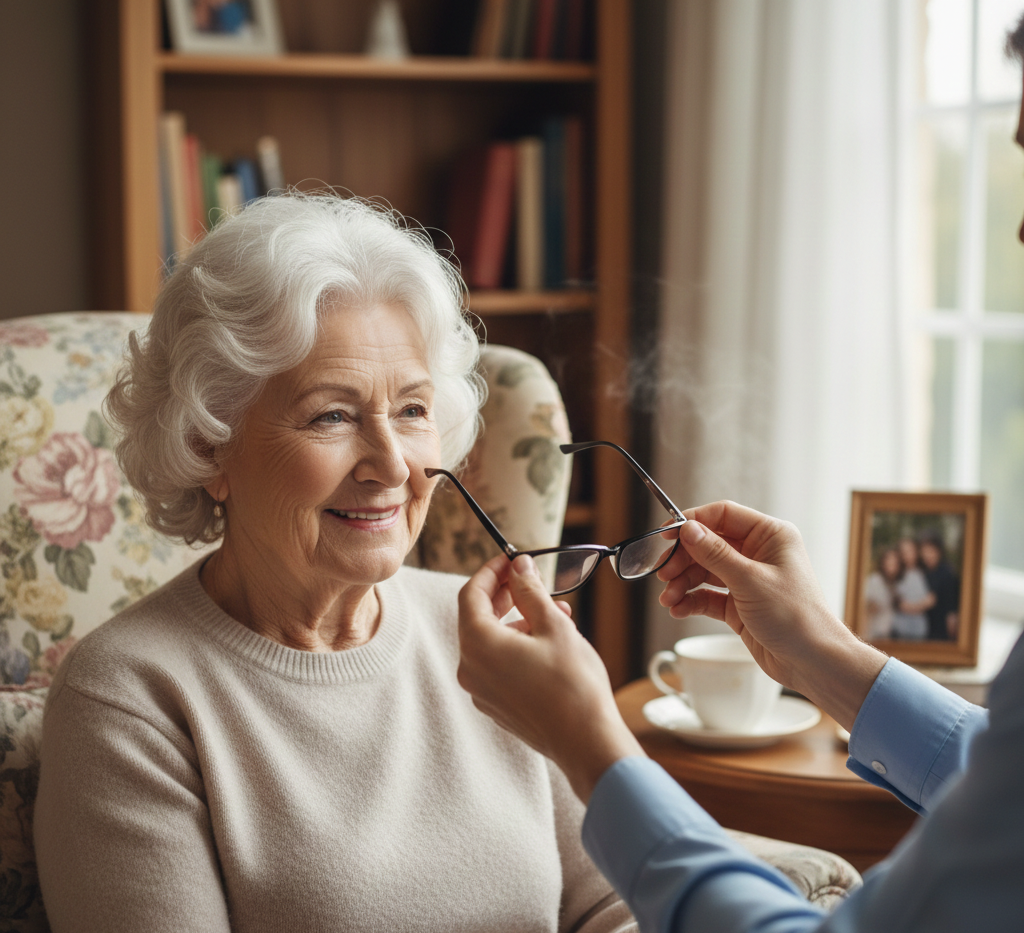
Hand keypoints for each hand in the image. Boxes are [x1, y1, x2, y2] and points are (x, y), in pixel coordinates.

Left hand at [458, 554, 643, 802]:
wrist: (587, 742)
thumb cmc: (573, 684)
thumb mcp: (554, 625)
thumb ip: (530, 592)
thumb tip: (518, 567)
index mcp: (478, 645)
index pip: (471, 594)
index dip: (490, 572)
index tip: (511, 560)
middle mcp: (471, 669)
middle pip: (477, 618)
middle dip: (504, 596)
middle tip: (529, 580)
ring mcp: (481, 691)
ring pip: (491, 642)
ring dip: (516, 622)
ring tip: (555, 613)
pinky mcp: (496, 706)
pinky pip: (498, 665)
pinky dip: (516, 646)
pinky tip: (549, 642)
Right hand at [657, 502, 886, 730]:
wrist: (812, 662)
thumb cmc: (796, 617)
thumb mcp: (750, 580)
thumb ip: (715, 554)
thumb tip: (688, 529)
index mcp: (770, 536)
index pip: (723, 515)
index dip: (693, 521)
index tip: (667, 533)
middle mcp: (758, 553)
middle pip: (708, 544)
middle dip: (683, 559)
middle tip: (663, 573)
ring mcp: (747, 579)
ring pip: (703, 571)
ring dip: (682, 583)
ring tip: (668, 599)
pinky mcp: (739, 604)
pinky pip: (707, 595)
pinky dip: (690, 600)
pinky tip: (678, 609)